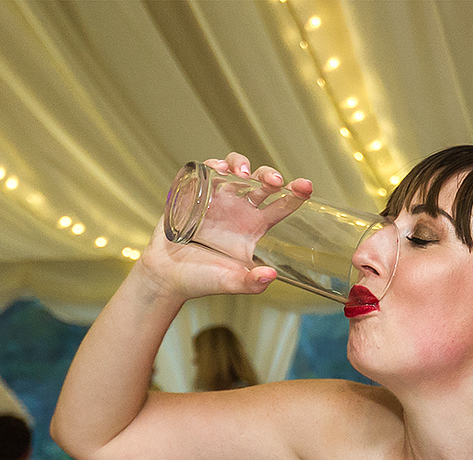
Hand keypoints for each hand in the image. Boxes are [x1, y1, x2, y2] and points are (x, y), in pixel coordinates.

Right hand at [140, 151, 312, 300]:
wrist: (165, 276)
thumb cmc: (200, 280)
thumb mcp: (229, 283)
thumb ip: (250, 283)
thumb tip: (271, 276)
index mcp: (253, 227)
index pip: (280, 206)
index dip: (295, 194)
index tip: (306, 187)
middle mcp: (238, 209)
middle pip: (261, 182)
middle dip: (269, 175)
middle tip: (274, 181)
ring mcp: (217, 199)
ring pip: (235, 169)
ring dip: (240, 163)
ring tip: (240, 172)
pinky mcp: (195, 193)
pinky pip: (206, 171)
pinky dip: (213, 165)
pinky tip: (218, 169)